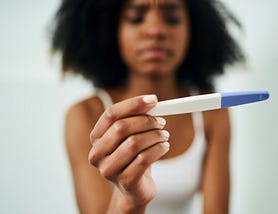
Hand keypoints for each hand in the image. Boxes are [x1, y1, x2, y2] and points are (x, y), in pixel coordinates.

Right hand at [89, 95, 169, 210]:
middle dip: (146, 121)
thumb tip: (151, 101)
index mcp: (96, 137)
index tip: (153, 99)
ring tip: (164, 136)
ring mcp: (108, 170)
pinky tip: (164, 147)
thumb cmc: (133, 157)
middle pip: (121, 127)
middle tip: (161, 122)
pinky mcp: (124, 181)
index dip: (133, 104)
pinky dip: (159, 149)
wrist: (135, 188)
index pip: (111, 114)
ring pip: (134, 143)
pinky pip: (144, 159)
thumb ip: (136, 118)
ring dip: (155, 136)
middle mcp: (97, 154)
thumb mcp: (131, 136)